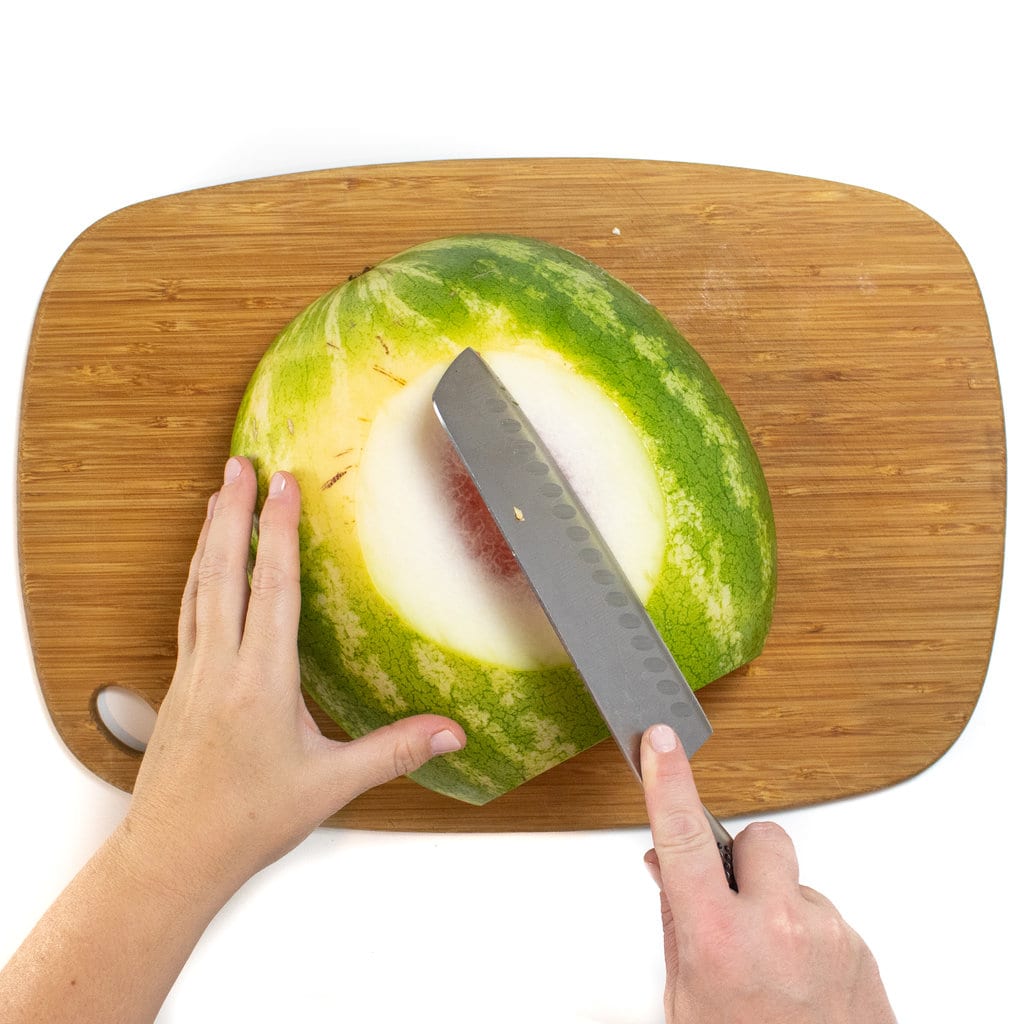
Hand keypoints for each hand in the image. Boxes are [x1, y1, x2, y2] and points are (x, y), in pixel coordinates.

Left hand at [121, 457, 465, 897]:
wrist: (170, 858)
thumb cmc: (244, 822)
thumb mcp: (330, 786)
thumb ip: (393, 752)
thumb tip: (451, 733)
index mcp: (261, 680)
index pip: (273, 588)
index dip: (280, 532)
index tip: (283, 485)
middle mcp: (220, 666)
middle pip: (223, 571)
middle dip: (232, 512)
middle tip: (238, 464)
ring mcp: (192, 673)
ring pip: (198, 587)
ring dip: (209, 536)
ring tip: (216, 496)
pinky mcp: (178, 686)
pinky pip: (186, 613)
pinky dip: (195, 576)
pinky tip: (200, 566)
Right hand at [641, 724, 895, 1023]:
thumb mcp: (685, 998)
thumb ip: (676, 922)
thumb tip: (666, 864)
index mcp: (717, 939)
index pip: (683, 839)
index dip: (667, 781)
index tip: (659, 742)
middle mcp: (777, 927)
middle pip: (763, 839)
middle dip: (747, 861)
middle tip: (737, 905)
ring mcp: (827, 935)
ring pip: (794, 883)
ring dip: (780, 909)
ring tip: (775, 969)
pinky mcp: (862, 948)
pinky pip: (824, 915)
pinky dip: (808, 937)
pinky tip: (802, 984)